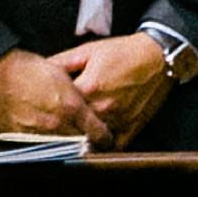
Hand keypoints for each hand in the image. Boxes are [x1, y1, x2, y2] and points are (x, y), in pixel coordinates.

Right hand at [0, 46, 104, 141]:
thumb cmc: (29, 69)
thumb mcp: (63, 76)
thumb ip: (80, 98)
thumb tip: (93, 116)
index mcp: (70, 107)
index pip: (98, 134)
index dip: (104, 137)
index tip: (105, 138)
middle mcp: (54, 124)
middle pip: (80, 145)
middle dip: (86, 143)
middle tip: (87, 140)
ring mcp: (34, 133)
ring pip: (59, 149)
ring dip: (64, 145)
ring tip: (62, 137)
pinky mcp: (16, 138)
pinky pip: (35, 148)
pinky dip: (41, 145)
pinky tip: (41, 136)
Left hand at [54, 34, 173, 145]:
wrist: (159, 57)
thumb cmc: (123, 52)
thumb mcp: (87, 51)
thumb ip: (60, 62)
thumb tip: (38, 70)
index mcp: (88, 88)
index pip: (59, 106)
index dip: (49, 106)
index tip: (44, 107)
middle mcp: (103, 107)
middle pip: (73, 124)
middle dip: (63, 122)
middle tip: (55, 121)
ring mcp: (119, 119)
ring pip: (91, 137)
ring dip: (81, 135)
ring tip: (73, 129)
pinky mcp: (133, 127)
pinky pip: (113, 145)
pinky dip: (102, 145)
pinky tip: (94, 140)